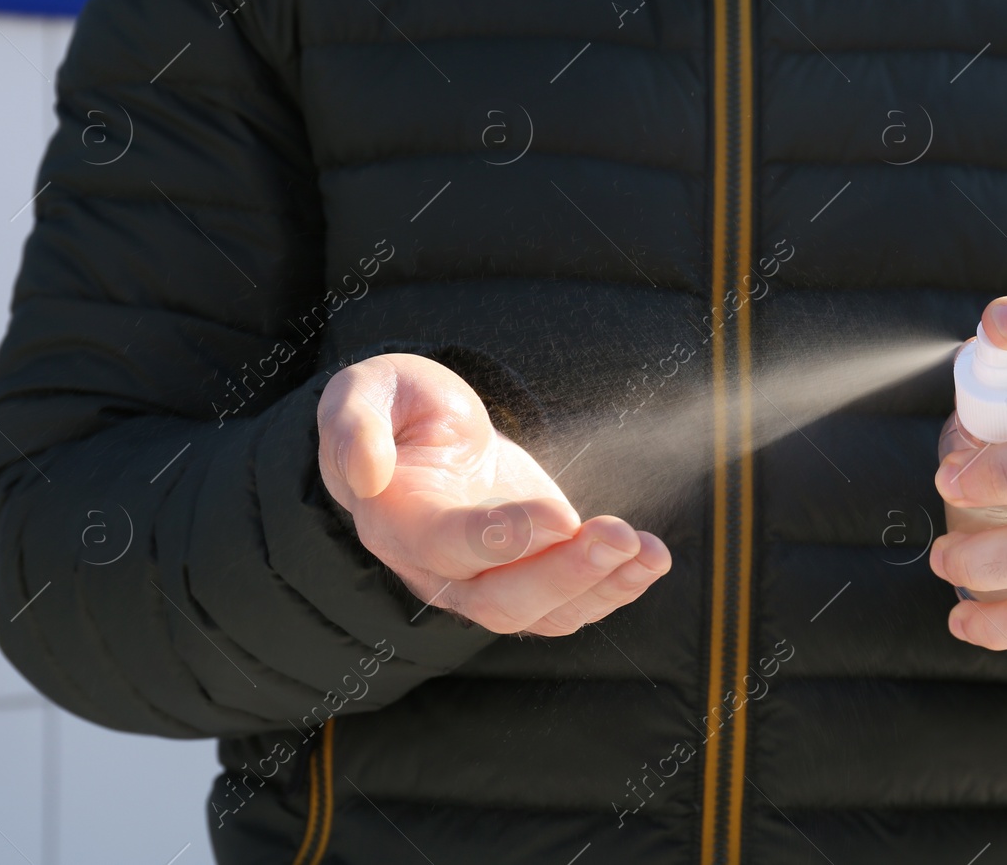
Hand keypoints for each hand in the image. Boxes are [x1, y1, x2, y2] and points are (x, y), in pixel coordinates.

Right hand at [318, 353, 670, 635]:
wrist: (420, 435)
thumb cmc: (393, 409)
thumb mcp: (363, 392)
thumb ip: (354, 425)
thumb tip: (369, 473)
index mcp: (397, 522)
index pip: (448, 546)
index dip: (502, 538)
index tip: (561, 516)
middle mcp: (438, 569)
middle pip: (498, 599)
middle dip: (564, 574)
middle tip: (619, 535)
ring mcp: (486, 580)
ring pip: (541, 614)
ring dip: (602, 588)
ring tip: (649, 553)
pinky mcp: (527, 573)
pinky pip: (570, 604)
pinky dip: (616, 588)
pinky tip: (652, 559)